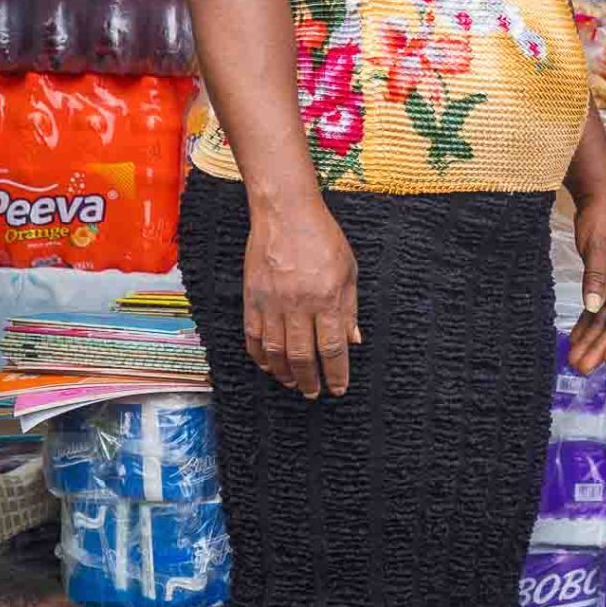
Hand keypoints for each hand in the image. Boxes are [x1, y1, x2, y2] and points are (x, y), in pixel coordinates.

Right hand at [243, 197, 359, 397]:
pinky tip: (268, 365)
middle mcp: (298, 305)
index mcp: (327, 298)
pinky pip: (254, 336)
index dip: (336, 373)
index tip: (339, 389)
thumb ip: (349, 308)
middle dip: (310, 380)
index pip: (332, 348)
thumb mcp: (348, 269)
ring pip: (275, 351)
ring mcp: (271, 303)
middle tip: (314, 393)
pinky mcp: (252, 298)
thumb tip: (353, 341)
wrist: (285, 213)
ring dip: (285, 373)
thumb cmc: (322, 237)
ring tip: (294, 384)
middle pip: (302, 356)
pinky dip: (260, 356)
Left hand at [565, 187, 605, 374]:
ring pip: (604, 319)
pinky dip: (586, 324)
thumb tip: (594, 307)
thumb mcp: (598, 248)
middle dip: (600, 346)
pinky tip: (575, 339)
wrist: (598, 196)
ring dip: (592, 339)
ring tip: (576, 361)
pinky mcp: (602, 280)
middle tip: (583, 368)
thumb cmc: (605, 218)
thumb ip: (595, 279)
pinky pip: (596, 308)